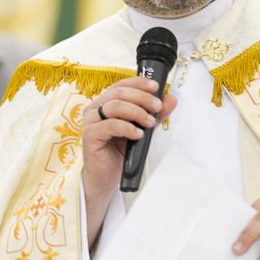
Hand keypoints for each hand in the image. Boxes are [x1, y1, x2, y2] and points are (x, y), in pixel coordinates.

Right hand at [82, 77, 177, 243]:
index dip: (138, 82)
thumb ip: (153, 114)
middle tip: (157, 107)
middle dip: (142, 98)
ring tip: (149, 123)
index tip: (156, 87)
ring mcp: (91, 121)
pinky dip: (128, 128)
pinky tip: (138, 134)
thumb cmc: (119, 152)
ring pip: (115, 106)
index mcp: (105, 103)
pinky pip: (111, 125)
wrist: (106, 176)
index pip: (121, 85)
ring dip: (137, 112)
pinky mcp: (90, 135)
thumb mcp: (141, 129)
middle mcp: (95, 109)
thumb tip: (170, 99)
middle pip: (119, 93)